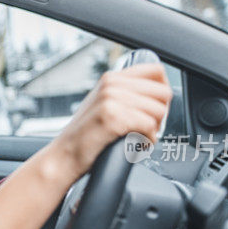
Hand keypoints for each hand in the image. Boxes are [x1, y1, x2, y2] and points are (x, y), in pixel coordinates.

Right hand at [53, 63, 172, 177]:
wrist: (64, 157)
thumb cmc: (85, 137)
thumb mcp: (103, 105)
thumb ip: (126, 96)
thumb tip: (158, 98)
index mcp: (111, 78)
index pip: (156, 71)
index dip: (163, 91)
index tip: (156, 108)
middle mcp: (112, 84)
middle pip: (163, 93)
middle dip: (161, 114)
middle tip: (146, 128)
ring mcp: (111, 99)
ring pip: (159, 111)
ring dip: (154, 130)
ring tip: (139, 138)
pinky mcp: (112, 117)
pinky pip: (149, 127)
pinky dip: (147, 141)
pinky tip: (135, 146)